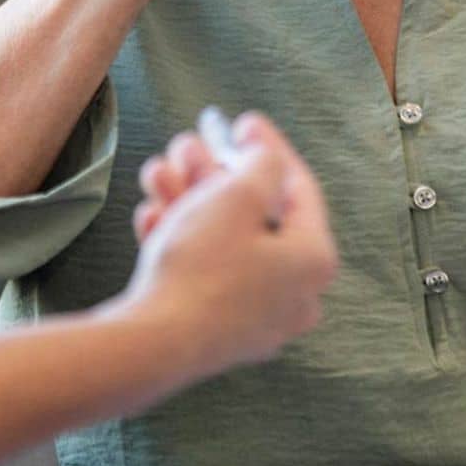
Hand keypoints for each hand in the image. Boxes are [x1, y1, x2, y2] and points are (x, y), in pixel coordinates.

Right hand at [120, 113, 338, 378]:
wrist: (155, 344)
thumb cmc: (204, 266)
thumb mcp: (237, 196)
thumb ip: (261, 164)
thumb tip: (267, 157)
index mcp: (314, 260)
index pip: (299, 189)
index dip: (268, 147)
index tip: (242, 121)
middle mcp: (295, 293)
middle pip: (256, 215)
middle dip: (214, 175)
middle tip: (188, 146)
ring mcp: (257, 318)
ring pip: (225, 242)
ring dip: (189, 202)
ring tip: (157, 173)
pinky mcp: (219, 332)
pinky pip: (206, 273)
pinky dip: (181, 241)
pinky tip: (150, 217)